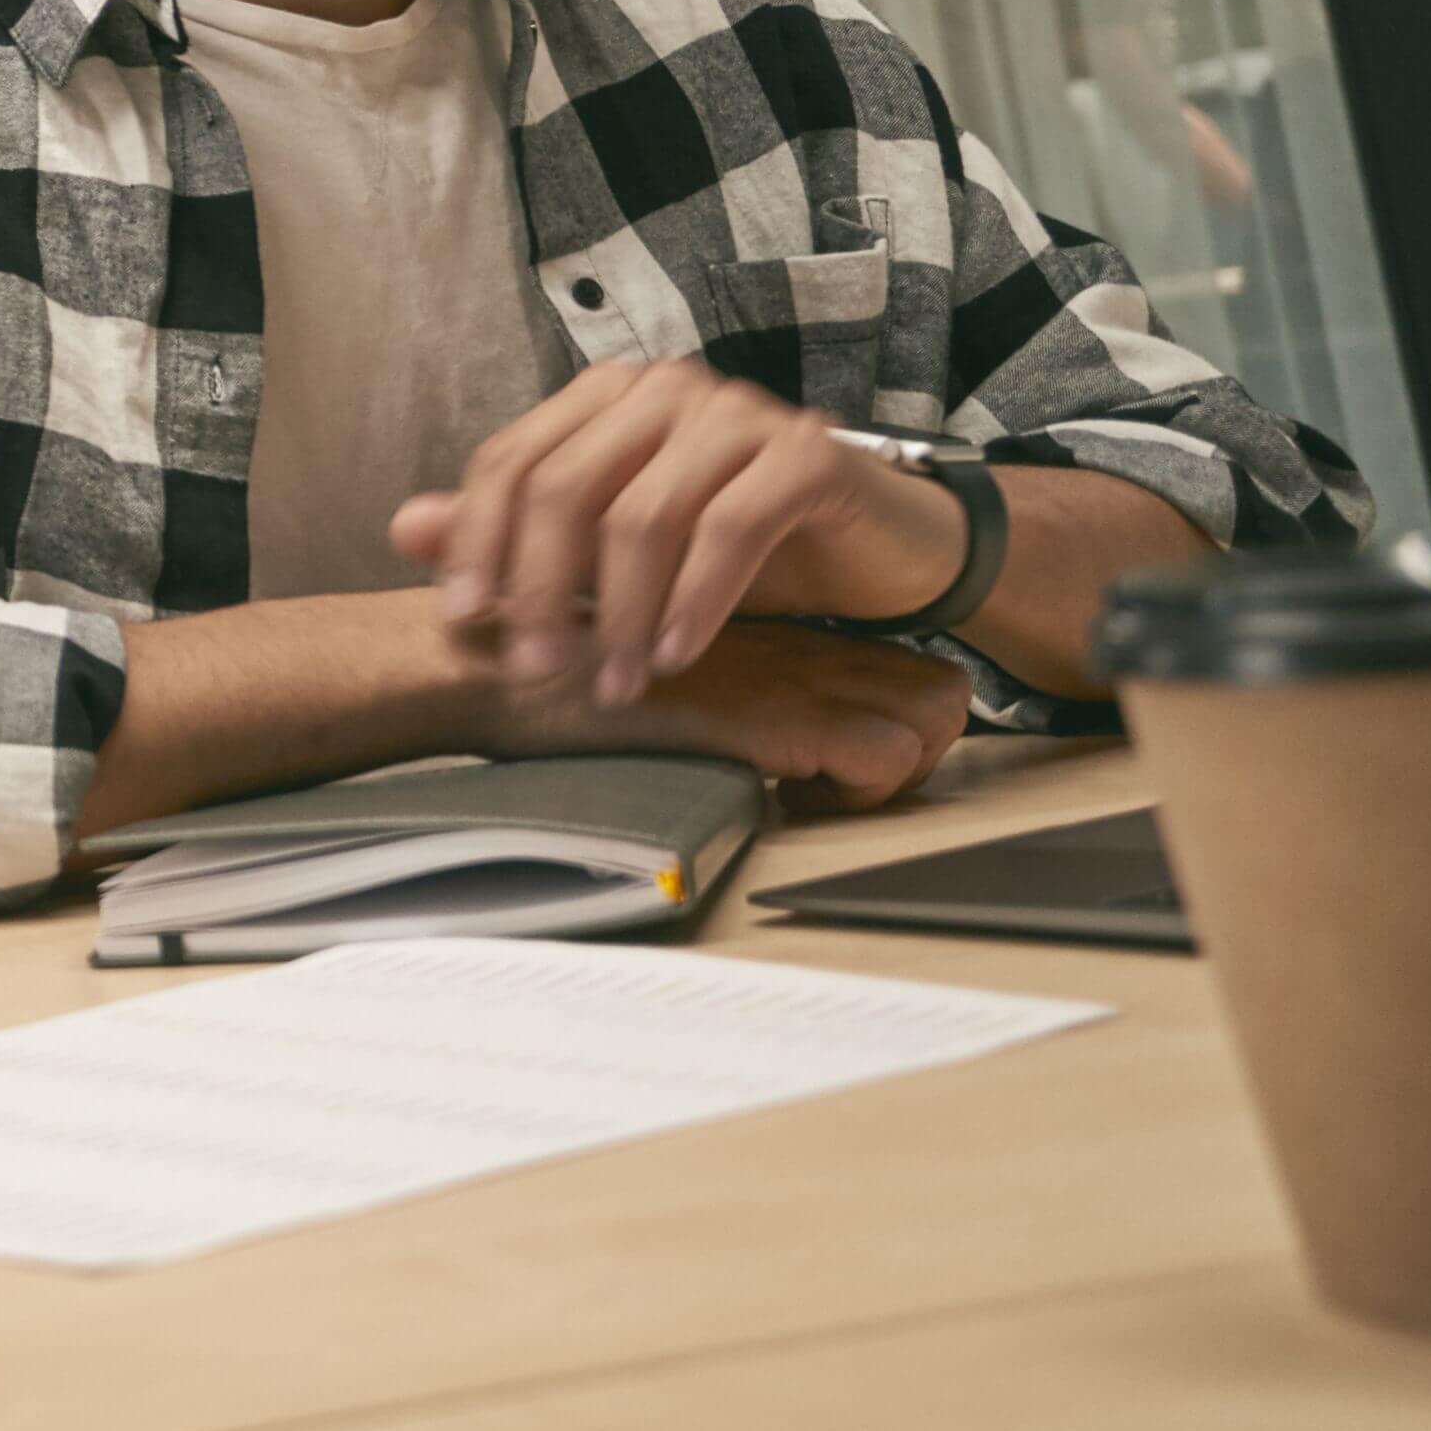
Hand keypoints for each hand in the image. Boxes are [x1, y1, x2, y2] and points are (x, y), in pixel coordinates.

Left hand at [394, 360, 971, 703]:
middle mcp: (664, 389)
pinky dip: (694, 603)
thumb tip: (406, 527)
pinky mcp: (804, 453)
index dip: (478, 542)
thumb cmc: (739, 549)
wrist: (879, 548)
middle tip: (535, 669)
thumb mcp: (615, 549)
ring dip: (620, 614)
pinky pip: (730, 530)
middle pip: (565, 487)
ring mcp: (737, 412)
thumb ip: (515, 533)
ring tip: (613, 686)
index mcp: (606, 398)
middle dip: (541, 588)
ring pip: (643, 516)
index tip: (463, 620)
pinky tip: (674, 658)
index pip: (511, 462)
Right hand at [474, 617, 969, 811]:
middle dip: (914, 747)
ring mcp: (788, 675)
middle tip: (843, 780)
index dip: (891, 715)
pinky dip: (858, 793)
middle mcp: (795, 646)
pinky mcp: (770, 713)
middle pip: (939, 686)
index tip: (832, 759)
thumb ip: (699, 688)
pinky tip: (787, 796)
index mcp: (770, 633)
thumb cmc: (548, 674)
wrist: (490, 662)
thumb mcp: (645, 670)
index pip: (899, 666)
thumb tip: (733, 727)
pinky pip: (881, 756)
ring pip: (932, 716)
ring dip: (893, 771)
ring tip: (816, 792)